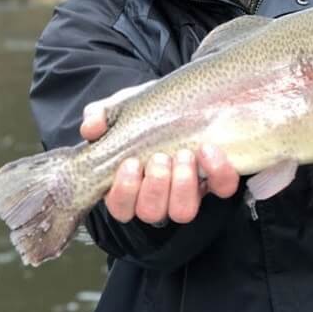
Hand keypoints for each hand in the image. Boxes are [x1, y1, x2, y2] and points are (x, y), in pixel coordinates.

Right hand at [80, 95, 238, 224]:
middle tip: (160, 157)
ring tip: (184, 155)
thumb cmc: (146, 111)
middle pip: (151, 212)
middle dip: (155, 186)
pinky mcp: (216, 181)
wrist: (183, 99)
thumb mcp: (120, 108)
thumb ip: (100, 115)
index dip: (124, 191)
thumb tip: (90, 129)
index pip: (121, 207)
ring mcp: (188, 192)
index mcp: (129, 185)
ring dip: (182, 185)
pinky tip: (209, 149)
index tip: (131, 162)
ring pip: (183, 212)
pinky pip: (222, 189)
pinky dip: (218, 172)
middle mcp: (158, 196)